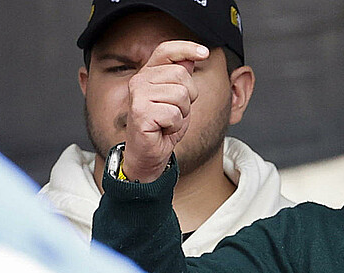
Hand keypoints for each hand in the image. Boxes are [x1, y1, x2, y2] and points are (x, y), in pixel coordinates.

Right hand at [122, 40, 208, 181]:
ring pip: (180, 95)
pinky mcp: (141, 113)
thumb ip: (182, 77)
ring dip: (182, 113)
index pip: (166, 50)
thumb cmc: (163, 126)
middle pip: (181, 74)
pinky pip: (174, 114)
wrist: (149, 153)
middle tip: (176, 111)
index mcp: (148, 73)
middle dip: (188, 96)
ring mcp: (138, 96)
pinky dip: (175, 126)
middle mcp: (139, 80)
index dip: (186, 48)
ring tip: (169, 121)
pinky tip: (164, 129)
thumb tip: (192, 57)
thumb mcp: (178, 98)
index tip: (205, 53)